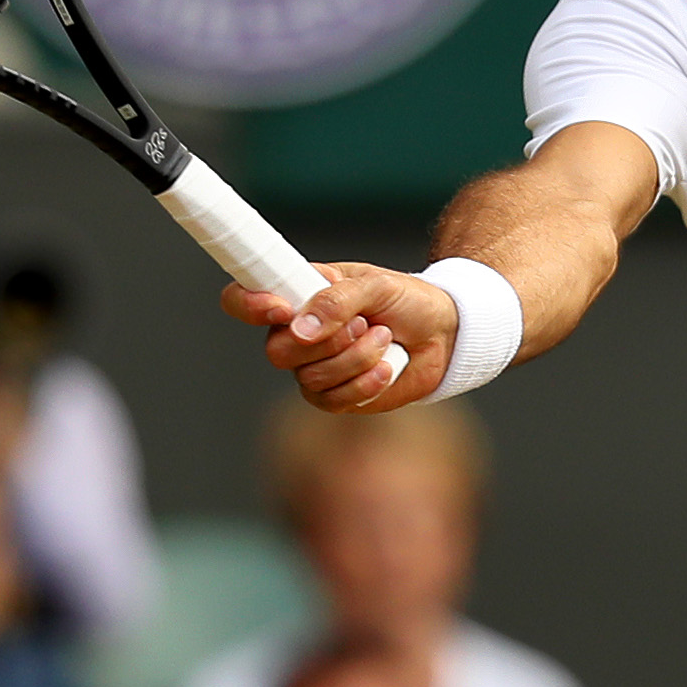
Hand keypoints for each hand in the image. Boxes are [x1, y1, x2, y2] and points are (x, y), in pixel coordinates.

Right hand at [223, 263, 453, 413]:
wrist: (444, 334)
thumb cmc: (407, 300)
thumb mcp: (377, 285)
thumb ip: (338, 300)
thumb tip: (299, 328)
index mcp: (298, 293)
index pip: (243, 299)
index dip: (248, 305)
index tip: (281, 309)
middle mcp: (297, 333)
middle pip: (276, 351)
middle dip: (327, 341)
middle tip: (363, 323)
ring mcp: (314, 367)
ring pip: (310, 378)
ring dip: (356, 358)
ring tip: (385, 338)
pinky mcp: (337, 396)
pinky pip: (333, 400)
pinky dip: (365, 383)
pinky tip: (388, 367)